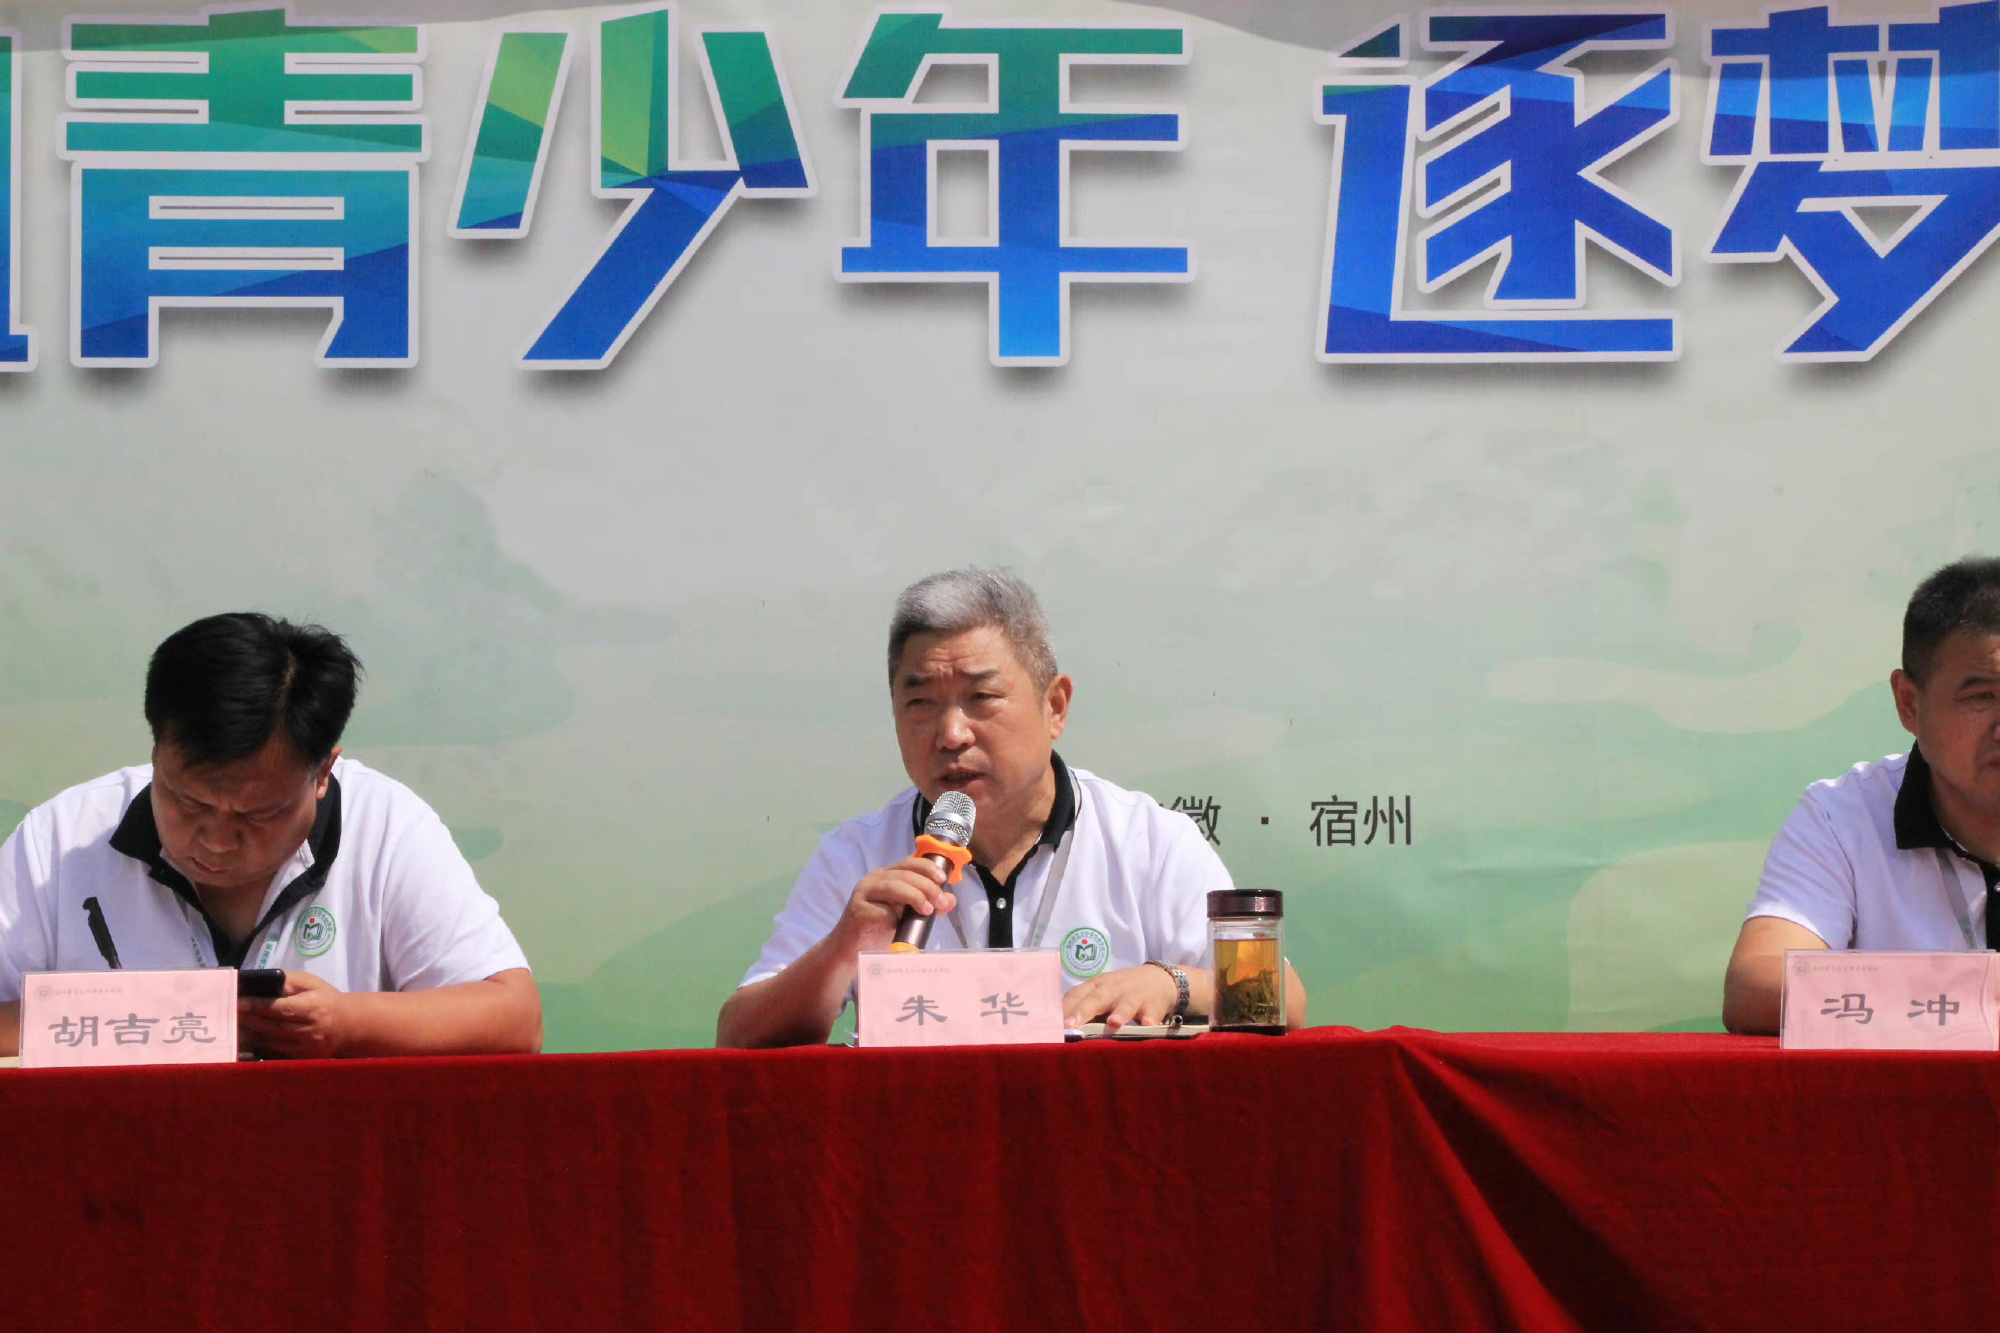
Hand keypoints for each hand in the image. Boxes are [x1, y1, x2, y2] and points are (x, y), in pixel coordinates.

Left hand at [239, 970, 348, 1058]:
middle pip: (273, 1028)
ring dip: (248, 1037)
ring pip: (270, 1044)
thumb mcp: (311, 983)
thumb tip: (261, 984)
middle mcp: (310, 1031)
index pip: (282, 1008)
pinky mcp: (301, 1060)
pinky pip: (274, 1056)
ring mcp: (305, 1048)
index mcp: (313, 1008)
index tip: (239, 1002)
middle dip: (249, 1021)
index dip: (259, 1006)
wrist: (346, 1025)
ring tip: (230, 1029)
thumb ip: (288, 982)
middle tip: (228, 1015)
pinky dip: (256, 1050)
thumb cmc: (324, 999)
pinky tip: (242, 1044)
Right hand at [832, 855, 960, 953]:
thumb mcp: (906, 915)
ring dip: (914, 896)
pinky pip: (881, 910)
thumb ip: (927, 905)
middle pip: (904, 874)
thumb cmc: (878, 930)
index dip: (927, 868)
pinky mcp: (858, 911)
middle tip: (940, 902)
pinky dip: (894, 916)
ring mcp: (864, 893)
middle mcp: (874, 880)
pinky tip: (900, 925)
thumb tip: (951, 900)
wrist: (850, 950)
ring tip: (927, 910)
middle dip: (926, 886)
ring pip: (893, 886)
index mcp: (886, 876)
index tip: (943, 880)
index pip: (909, 863)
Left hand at [1063, 965, 1178, 1031]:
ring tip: (1114, 1023)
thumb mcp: (1101, 995)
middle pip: (1096, 998)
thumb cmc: (1121, 992)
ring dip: (1119, 1013)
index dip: (1063, 1010)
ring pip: (1124, 1004)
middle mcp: (1112, 988)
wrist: (1159, 980)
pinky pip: (1151, 1012)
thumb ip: (1084, 1010)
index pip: (1075, 996)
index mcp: (1095, 986)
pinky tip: (1148, 1025)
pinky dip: (1150, 1018)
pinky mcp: (1152, 1004)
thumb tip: (1061, 1033)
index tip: (1051, 1027)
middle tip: (1070, 1026)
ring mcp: (1133, 996)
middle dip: (1083, 1011)